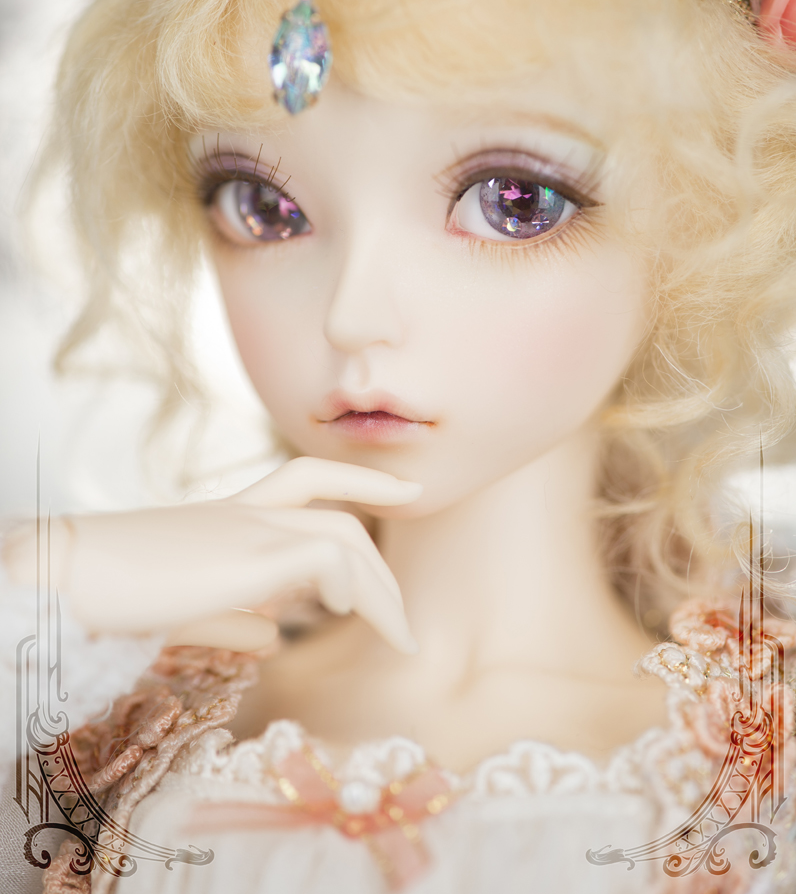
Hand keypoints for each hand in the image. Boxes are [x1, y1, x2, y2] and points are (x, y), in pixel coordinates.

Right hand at [3, 458, 420, 653]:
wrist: (67, 574)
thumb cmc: (114, 591)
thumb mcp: (184, 608)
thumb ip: (230, 620)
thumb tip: (270, 639)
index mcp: (231, 516)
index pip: (309, 478)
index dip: (362, 477)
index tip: (406, 490)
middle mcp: (247, 512)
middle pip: (340, 514)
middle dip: (382, 564)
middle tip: (405, 614)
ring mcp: (249, 529)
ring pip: (344, 538)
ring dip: (379, 592)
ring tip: (397, 635)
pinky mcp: (248, 555)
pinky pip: (325, 555)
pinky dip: (345, 582)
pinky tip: (341, 612)